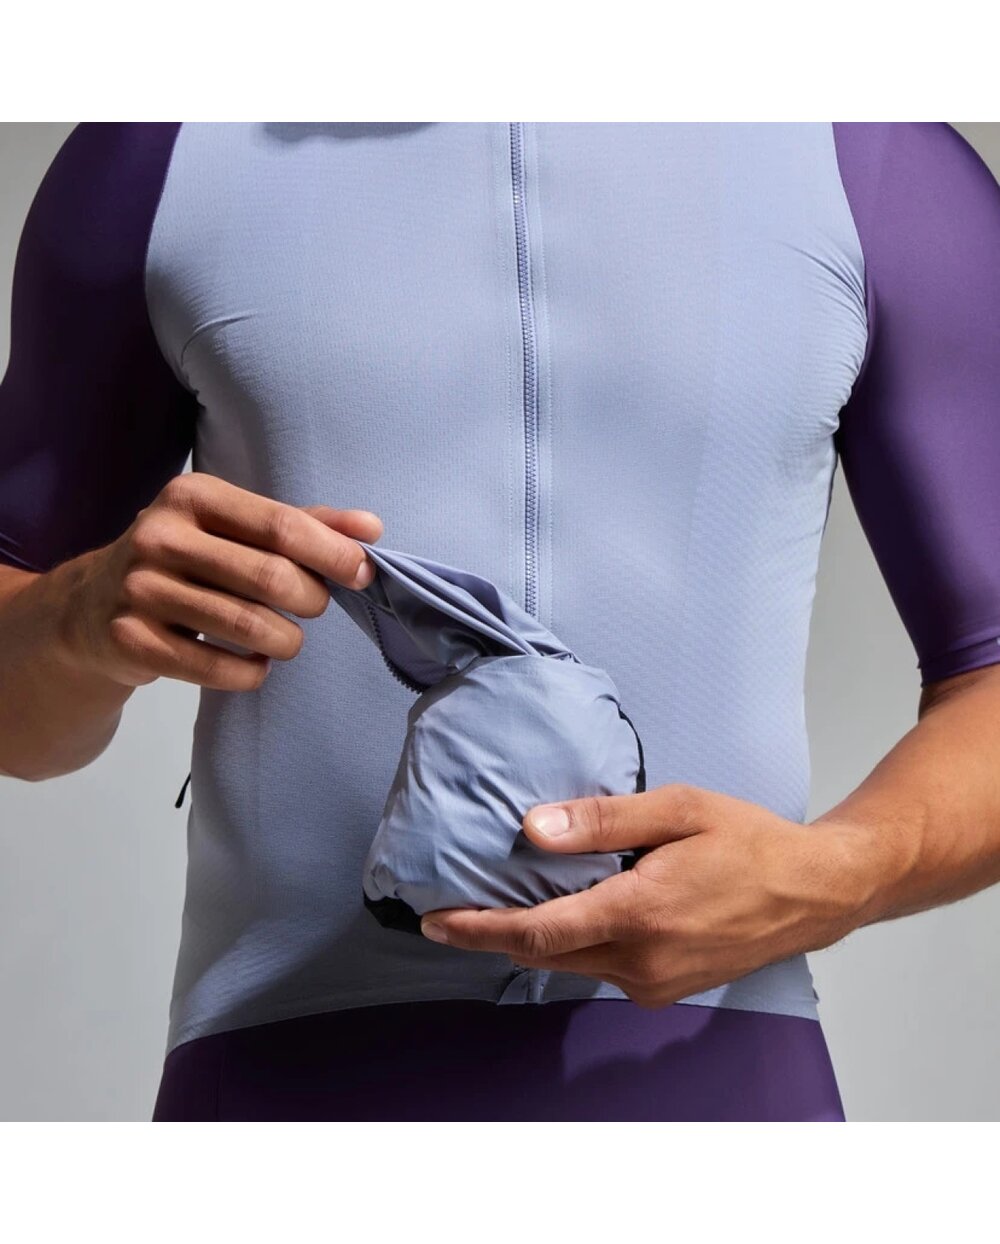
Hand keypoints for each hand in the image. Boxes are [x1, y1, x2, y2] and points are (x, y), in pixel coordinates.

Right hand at [58, 472, 383, 691]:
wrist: (91, 608)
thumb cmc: (187, 561)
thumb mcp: (237, 528)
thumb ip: (305, 525)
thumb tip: (371, 529)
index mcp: (193, 496)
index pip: (282, 526)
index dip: (333, 553)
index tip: (362, 573)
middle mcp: (160, 536)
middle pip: (271, 577)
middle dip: (311, 600)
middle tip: (313, 607)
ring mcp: (140, 590)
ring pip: (248, 626)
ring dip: (286, 641)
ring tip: (286, 638)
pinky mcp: (131, 641)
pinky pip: (216, 669)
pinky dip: (251, 672)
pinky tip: (254, 662)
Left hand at [420, 783, 880, 1007]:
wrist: (813, 894)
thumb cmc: (749, 841)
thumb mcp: (678, 809)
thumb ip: (604, 820)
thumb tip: (534, 828)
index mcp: (640, 913)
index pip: (537, 932)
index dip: (478, 928)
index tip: (433, 922)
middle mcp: (641, 960)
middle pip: (544, 955)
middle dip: (492, 935)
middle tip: (448, 913)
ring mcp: (654, 982)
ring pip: (571, 964)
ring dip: (532, 940)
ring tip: (500, 905)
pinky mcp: (665, 989)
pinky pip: (600, 969)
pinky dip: (572, 946)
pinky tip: (566, 915)